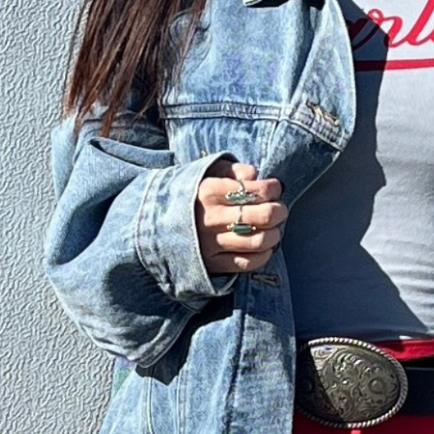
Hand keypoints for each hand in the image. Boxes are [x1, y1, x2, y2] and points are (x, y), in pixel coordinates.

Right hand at [196, 159, 287, 276]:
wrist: (154, 224)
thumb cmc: (189, 196)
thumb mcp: (204, 174)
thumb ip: (232, 170)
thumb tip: (255, 175)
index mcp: (209, 191)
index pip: (256, 190)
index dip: (273, 189)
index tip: (274, 189)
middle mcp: (211, 218)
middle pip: (264, 216)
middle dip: (280, 211)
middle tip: (279, 210)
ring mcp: (211, 243)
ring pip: (259, 241)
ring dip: (274, 234)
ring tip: (273, 229)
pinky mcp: (212, 264)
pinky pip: (247, 263)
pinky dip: (263, 255)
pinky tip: (263, 247)